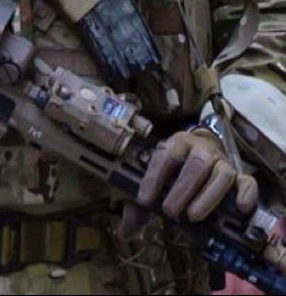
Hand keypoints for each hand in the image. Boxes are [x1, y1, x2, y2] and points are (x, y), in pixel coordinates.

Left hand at [137, 130, 257, 221]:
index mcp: (175, 144)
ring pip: (221, 175)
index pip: (164, 157)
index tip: (144, 201)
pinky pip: (247, 182)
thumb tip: (126, 230)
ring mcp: (221, 161)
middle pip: (195, 165)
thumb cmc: (172, 167)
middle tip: (170, 212)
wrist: (199, 147)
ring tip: (193, 217)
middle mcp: (200, 149)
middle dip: (182, 190)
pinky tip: (238, 208)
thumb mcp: (154, 176)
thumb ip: (139, 202)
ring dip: (208, 197)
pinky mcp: (238, 174)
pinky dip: (246, 194)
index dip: (153, 179)